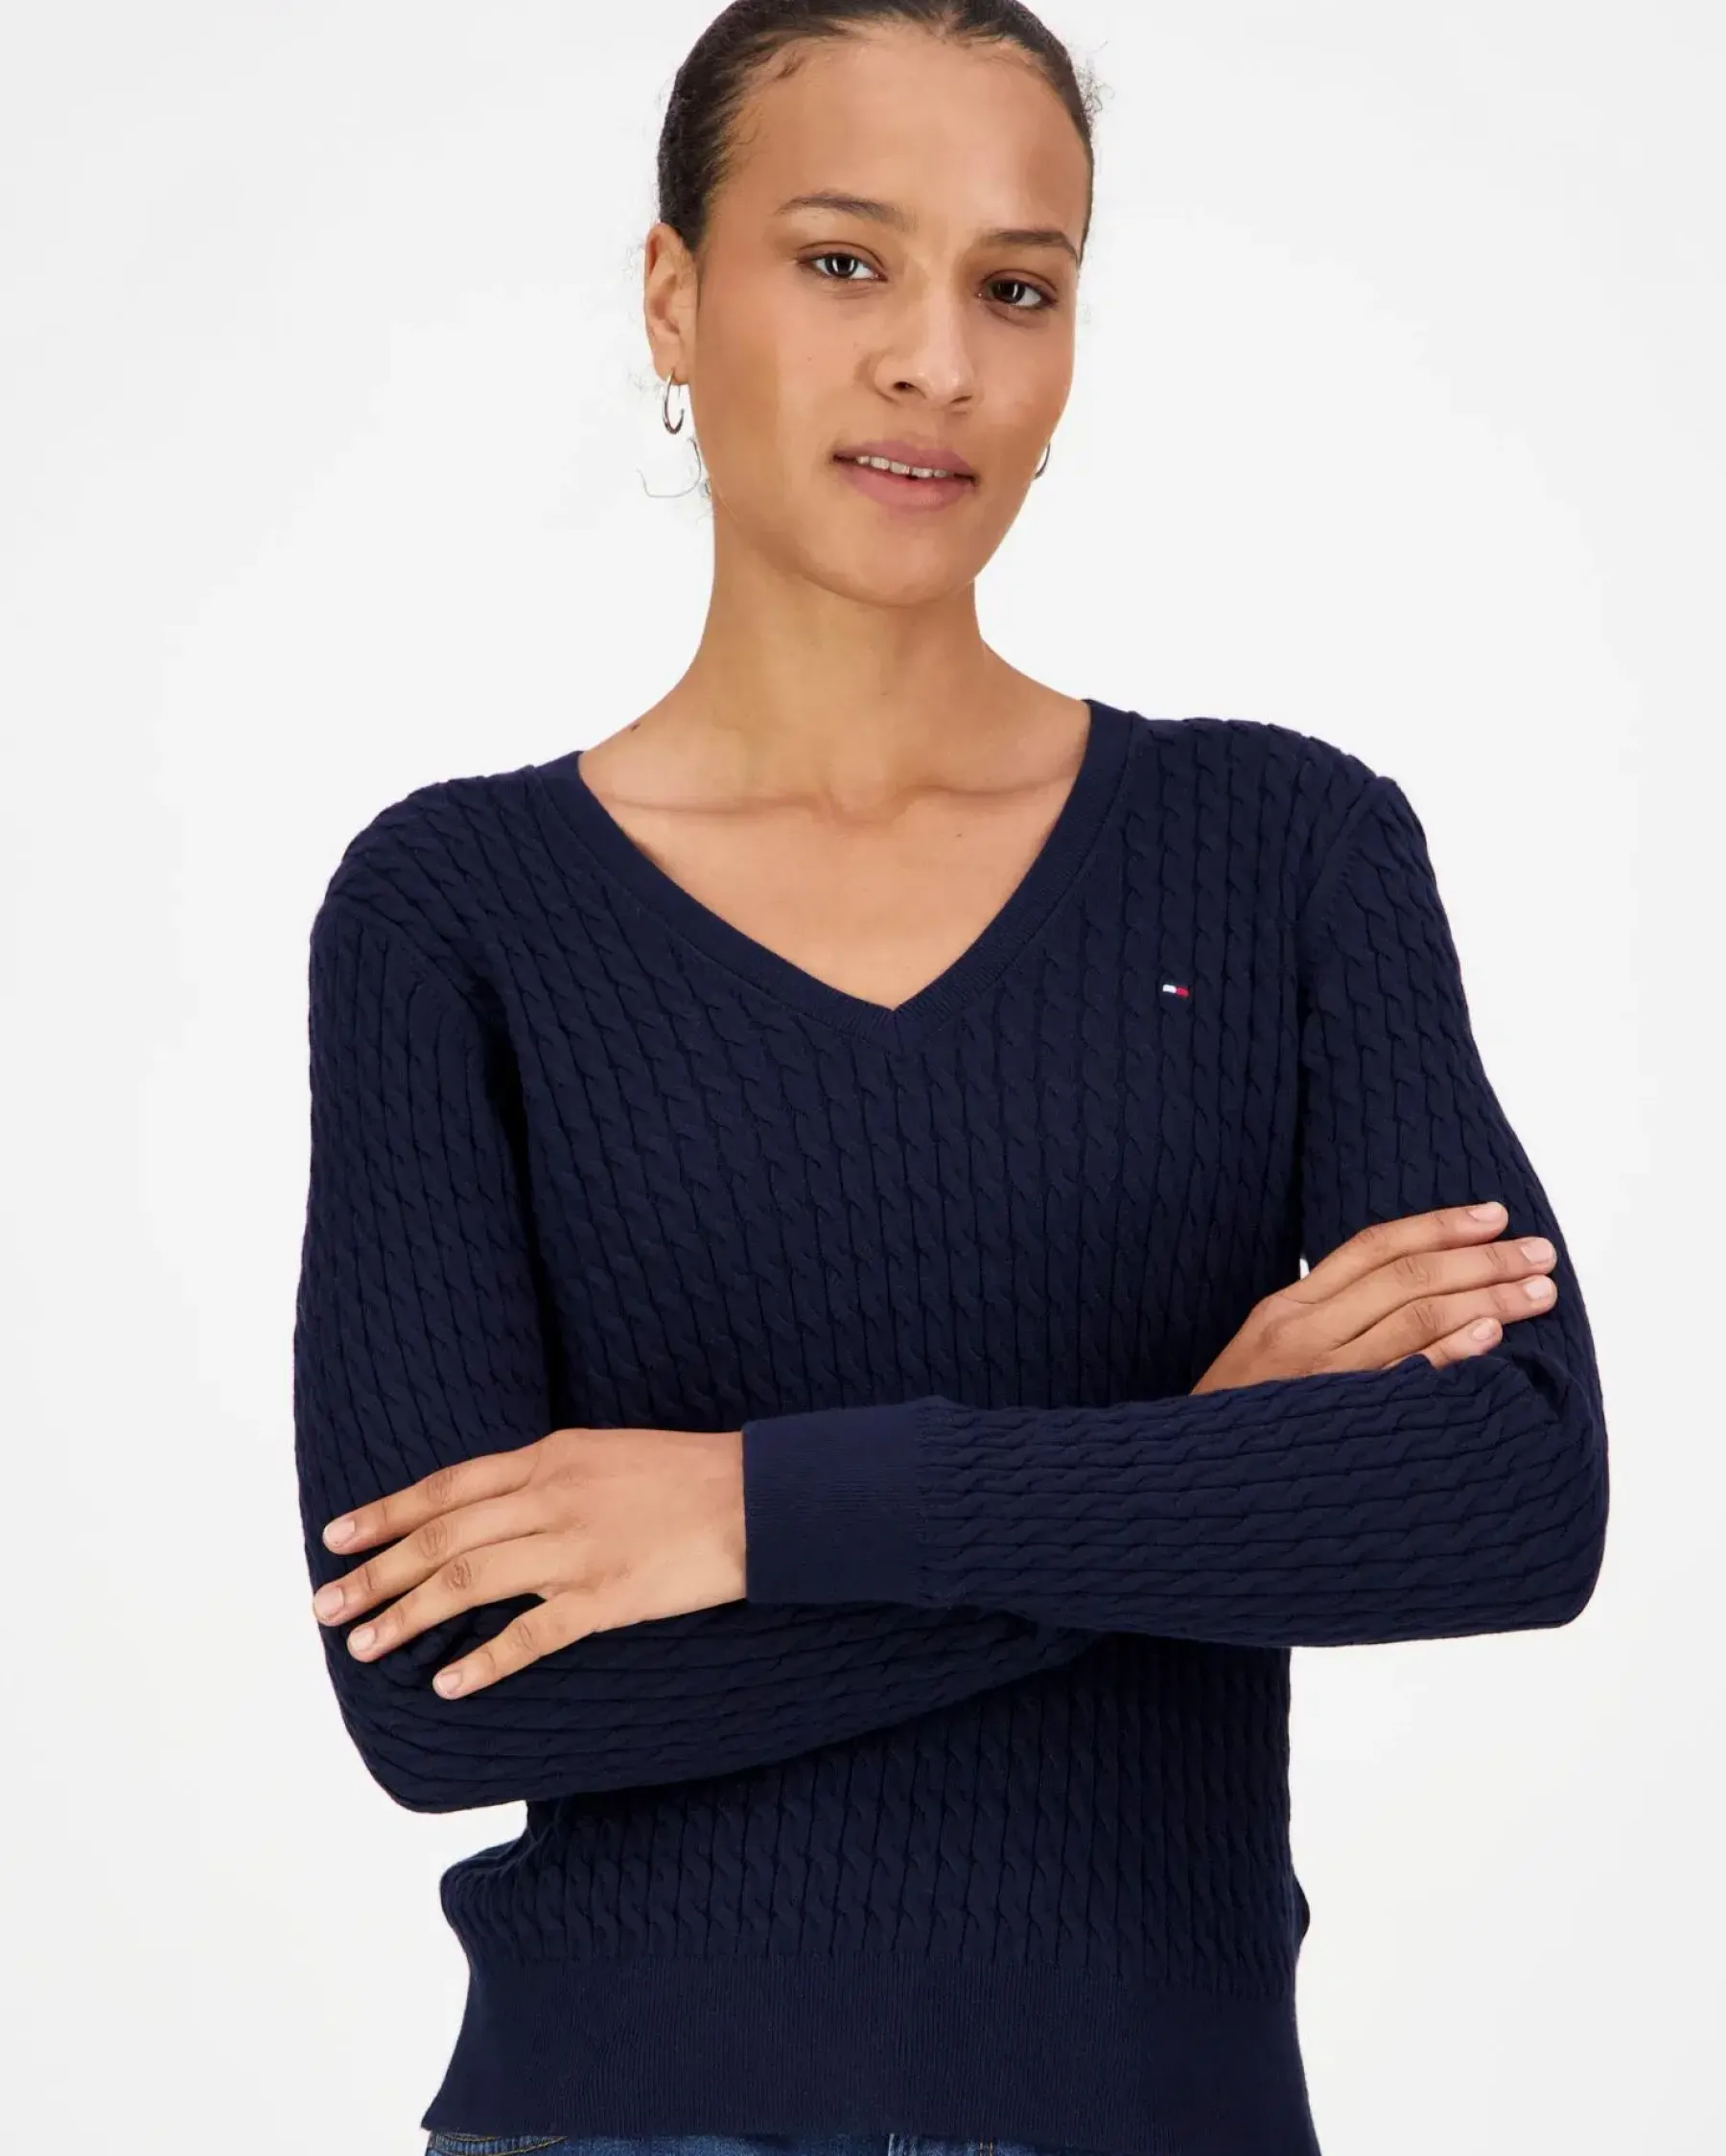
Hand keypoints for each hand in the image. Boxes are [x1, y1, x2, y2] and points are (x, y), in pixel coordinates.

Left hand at [310, 1424, 746, 1695]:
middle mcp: (551, 1497)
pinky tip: (447, 1683)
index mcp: (549, 1456)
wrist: (758, 1495)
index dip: (387, 1512)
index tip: (338, 1536)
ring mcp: (576, 1549)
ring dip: (408, 1614)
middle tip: (325, 1605)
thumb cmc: (688, 1473)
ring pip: (468, 1580)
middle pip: (442, 1535)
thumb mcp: (606, 1453)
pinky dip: (484, 1660)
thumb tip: (495, 1506)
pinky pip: (531, 1634)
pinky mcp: (606, 1598)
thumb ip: (548, 1475)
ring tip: (363, 1644)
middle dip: (377, 1572)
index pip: (447, 1486)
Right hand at [1191, 1201, 1559, 1393]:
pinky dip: (1451, 1352)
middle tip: (1540, 1252)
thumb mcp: (1265, 1357)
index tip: (1495, 1215)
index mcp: (1285, 1309)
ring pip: (1415, 1317)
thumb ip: (1324, 1323)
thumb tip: (1406, 1298)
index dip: (1438, 1225)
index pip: (1373, 1247)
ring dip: (1486, 1299)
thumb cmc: (1240, 1423)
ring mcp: (1321, 1378)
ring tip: (1538, 1290)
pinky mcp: (1339, 1423)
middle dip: (1482, 1259)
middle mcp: (1302, 1333)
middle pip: (1406, 1276)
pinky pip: (1406, 1378)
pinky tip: (1492, 1337)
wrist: (1190, 1486)